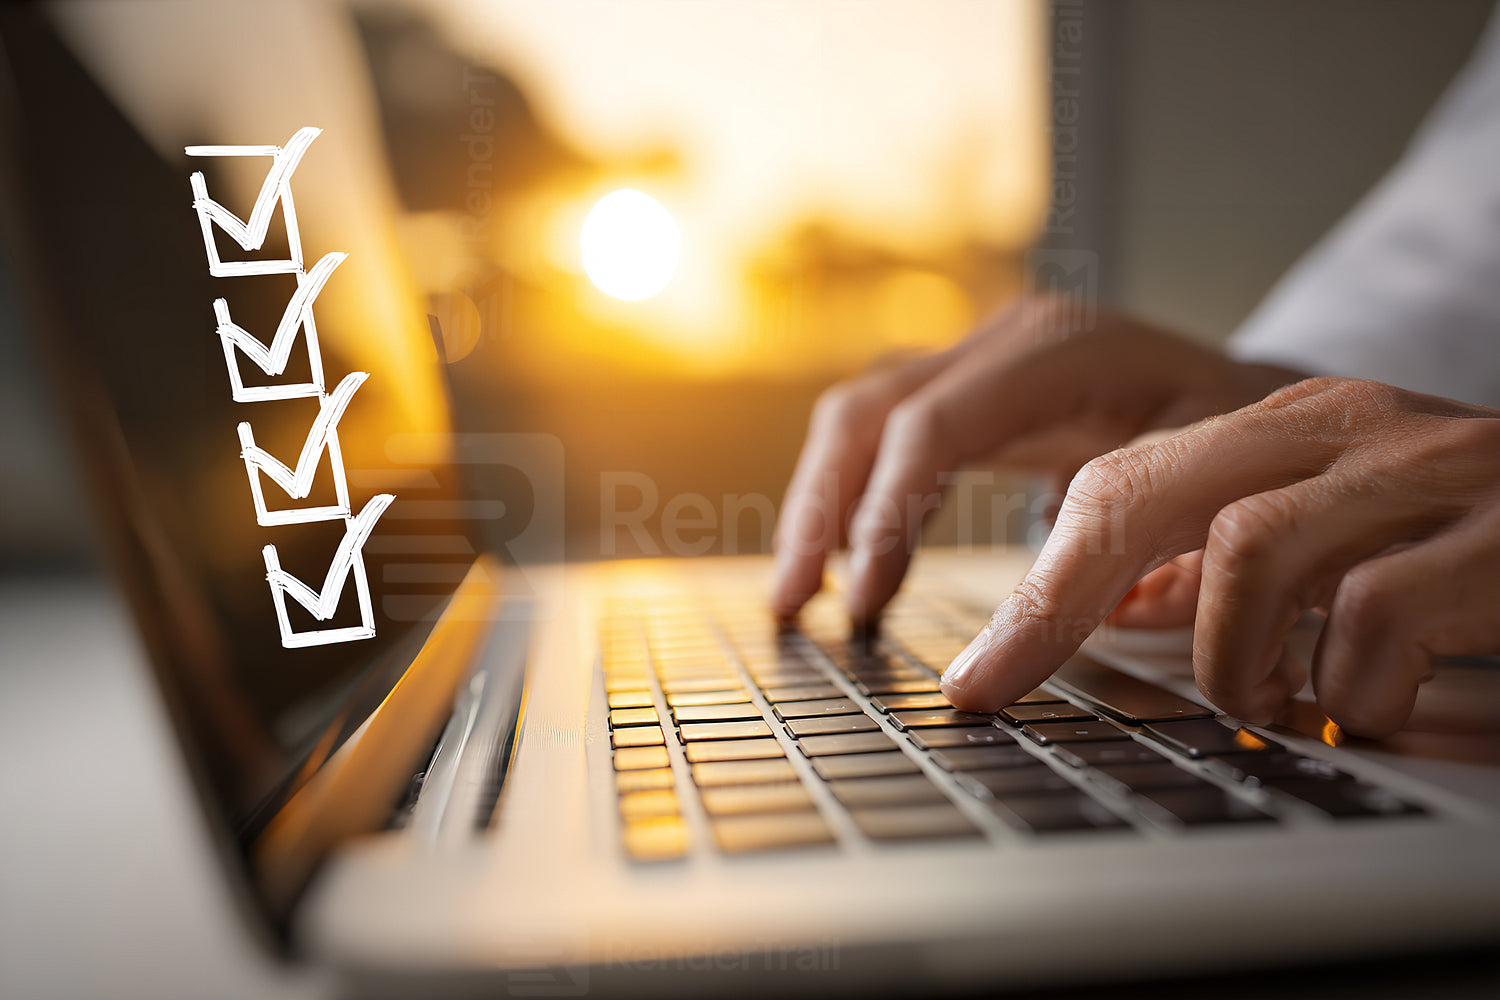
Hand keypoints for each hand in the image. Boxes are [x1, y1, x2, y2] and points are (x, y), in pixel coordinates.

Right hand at [770, 297, 1299, 621]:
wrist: (1262, 394)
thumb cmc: (1249, 441)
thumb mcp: (1217, 484)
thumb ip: (1143, 547)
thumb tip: (1069, 627)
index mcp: (1061, 350)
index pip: (933, 424)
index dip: (887, 515)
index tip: (864, 606)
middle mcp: (1005, 338)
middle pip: (869, 409)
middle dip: (822, 510)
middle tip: (796, 605)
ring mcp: (981, 352)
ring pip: (858, 414)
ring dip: (817, 503)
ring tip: (796, 593)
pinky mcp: (970, 385)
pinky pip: (881, 428)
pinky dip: (850, 493)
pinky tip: (839, 556)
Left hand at [939, 377, 1499, 738]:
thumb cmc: (1477, 543)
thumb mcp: (1338, 540)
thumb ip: (1230, 562)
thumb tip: (1122, 609)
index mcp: (1285, 430)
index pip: (1114, 485)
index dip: (1031, 584)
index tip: (977, 678)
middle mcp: (1342, 428)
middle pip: (1139, 490)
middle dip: (1055, 604)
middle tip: (1004, 688)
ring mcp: (1427, 467)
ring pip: (1248, 550)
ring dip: (1232, 660)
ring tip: (1269, 706)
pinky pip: (1378, 611)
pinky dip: (1349, 683)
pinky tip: (1368, 704)